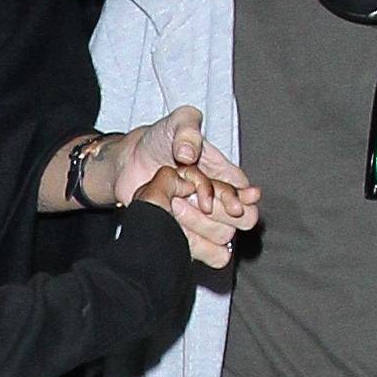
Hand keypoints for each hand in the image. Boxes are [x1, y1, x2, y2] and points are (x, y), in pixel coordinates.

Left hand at [110, 107, 259, 252]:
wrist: (129, 161)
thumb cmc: (159, 140)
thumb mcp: (176, 124)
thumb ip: (187, 130)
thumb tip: (189, 153)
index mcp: (224, 174)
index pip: (246, 194)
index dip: (239, 198)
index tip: (229, 199)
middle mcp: (219, 199)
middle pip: (243, 219)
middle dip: (220, 211)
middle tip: (191, 196)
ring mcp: (203, 219)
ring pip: (223, 236)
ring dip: (199, 224)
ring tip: (172, 204)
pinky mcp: (187, 234)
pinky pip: (208, 253)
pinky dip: (196, 246)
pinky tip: (177, 230)